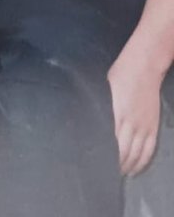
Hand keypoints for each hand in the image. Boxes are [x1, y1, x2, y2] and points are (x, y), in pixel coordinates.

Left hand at [108, 46, 165, 175]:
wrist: (144, 67)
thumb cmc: (119, 75)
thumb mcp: (103, 90)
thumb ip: (99, 108)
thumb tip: (89, 119)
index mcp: (117, 115)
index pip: (110, 142)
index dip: (104, 155)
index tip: (95, 164)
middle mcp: (132, 124)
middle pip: (124, 151)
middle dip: (115, 165)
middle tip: (105, 174)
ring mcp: (145, 126)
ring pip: (138, 153)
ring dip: (129, 166)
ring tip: (120, 174)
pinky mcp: (153, 125)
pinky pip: (150, 148)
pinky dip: (143, 160)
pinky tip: (137, 167)